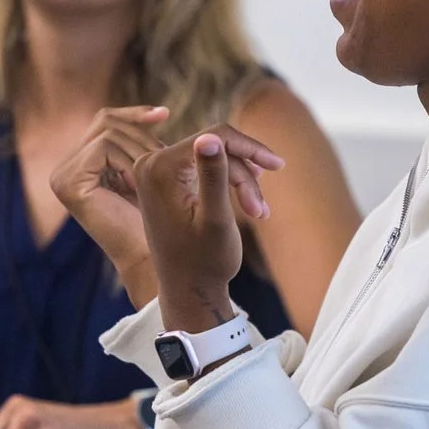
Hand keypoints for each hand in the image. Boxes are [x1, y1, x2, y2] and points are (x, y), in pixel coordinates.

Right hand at [48, 106, 174, 285]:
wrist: (153, 259)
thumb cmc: (160, 219)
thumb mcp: (153, 171)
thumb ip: (144, 144)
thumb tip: (161, 111)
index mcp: (81, 163)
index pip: (106, 119)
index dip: (135, 114)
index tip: (165, 115)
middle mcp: (64, 168)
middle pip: (106, 120)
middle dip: (141, 133)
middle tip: (165, 154)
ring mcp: (61, 176)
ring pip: (109, 132)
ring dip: (140, 149)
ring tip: (155, 175)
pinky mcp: (67, 184)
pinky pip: (104, 147)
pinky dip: (130, 160)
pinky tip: (140, 182)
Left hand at [131, 125, 282, 331]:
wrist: (189, 291)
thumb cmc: (204, 261)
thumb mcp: (215, 218)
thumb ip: (213, 176)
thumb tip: (209, 137)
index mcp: (158, 168)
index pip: (214, 137)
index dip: (250, 148)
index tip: (279, 165)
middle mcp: (149, 163)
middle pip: (214, 148)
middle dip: (244, 176)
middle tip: (261, 210)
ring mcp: (155, 171)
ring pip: (213, 159)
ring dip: (241, 183)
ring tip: (259, 213)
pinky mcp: (165, 181)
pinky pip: (203, 169)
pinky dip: (228, 186)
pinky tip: (249, 207)